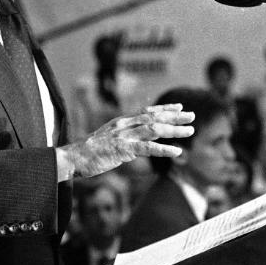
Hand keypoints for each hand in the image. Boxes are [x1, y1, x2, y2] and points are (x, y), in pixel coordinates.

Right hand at [56, 103, 193, 179]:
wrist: (74, 158)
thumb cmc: (92, 152)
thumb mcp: (111, 139)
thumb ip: (127, 136)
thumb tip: (142, 139)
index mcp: (122, 122)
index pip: (147, 111)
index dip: (164, 108)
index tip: (179, 106)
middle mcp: (125, 125)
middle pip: (154, 117)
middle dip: (174, 116)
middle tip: (192, 116)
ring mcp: (124, 136)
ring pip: (154, 129)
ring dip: (174, 130)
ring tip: (190, 131)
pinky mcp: (122, 149)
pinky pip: (147, 148)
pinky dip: (163, 149)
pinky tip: (176, 152)